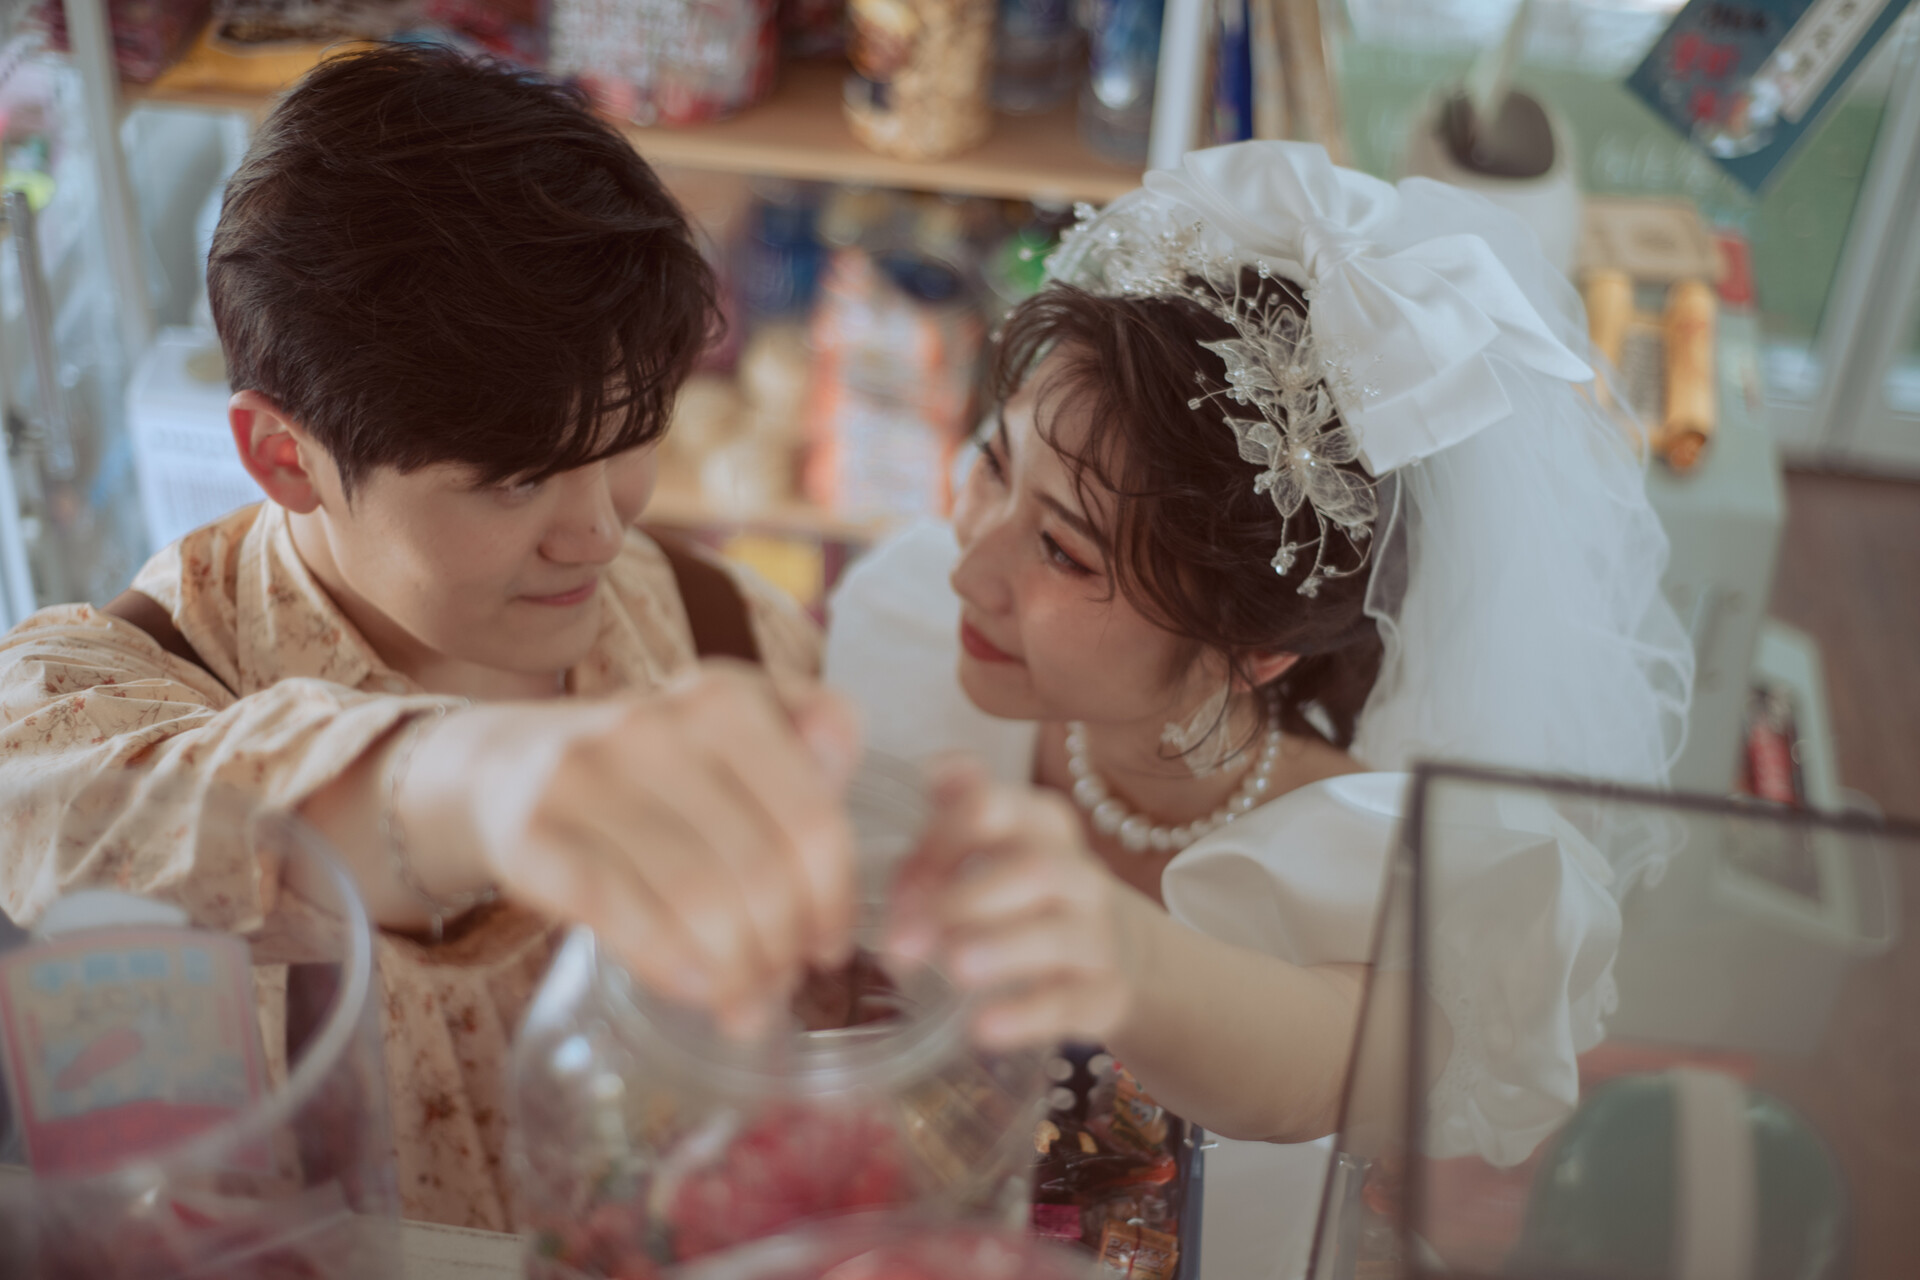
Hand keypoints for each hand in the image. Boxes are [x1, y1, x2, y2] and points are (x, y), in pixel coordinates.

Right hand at [404, 663, 861, 1035]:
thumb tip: (840, 775)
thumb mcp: (735, 730)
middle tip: (780, 984)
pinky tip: (694, 989)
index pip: (813, 821)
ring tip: (744, 1001)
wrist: (504, 764)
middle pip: (759, 870)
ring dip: (735, 972)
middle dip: (783, 948)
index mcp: (724, 697)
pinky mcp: (531, 834)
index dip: (833, 902)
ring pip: (698, 901)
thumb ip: (809, 739)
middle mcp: (656, 724)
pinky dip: (671, 966)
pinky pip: (620, 915)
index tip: (828, 946)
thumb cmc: (648, 765)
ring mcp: (586, 776)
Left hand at [884, 758, 1143, 1049]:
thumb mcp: (978, 859)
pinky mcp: (1103, 993)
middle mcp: (1077, 873)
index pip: (995, 807)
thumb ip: (932, 849)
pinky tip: (982, 1028)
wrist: (1099, 955)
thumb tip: (894, 847)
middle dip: (962, 901)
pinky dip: (1026, 1015)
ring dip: (1001, 949)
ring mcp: (1095, 934)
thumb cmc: (1014, 897)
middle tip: (902, 942)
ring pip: (1057, 935)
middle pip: (1034, 870)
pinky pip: (1070, 1002)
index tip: (899, 885)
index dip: (941, 839)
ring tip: (953, 969)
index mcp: (1040, 825)